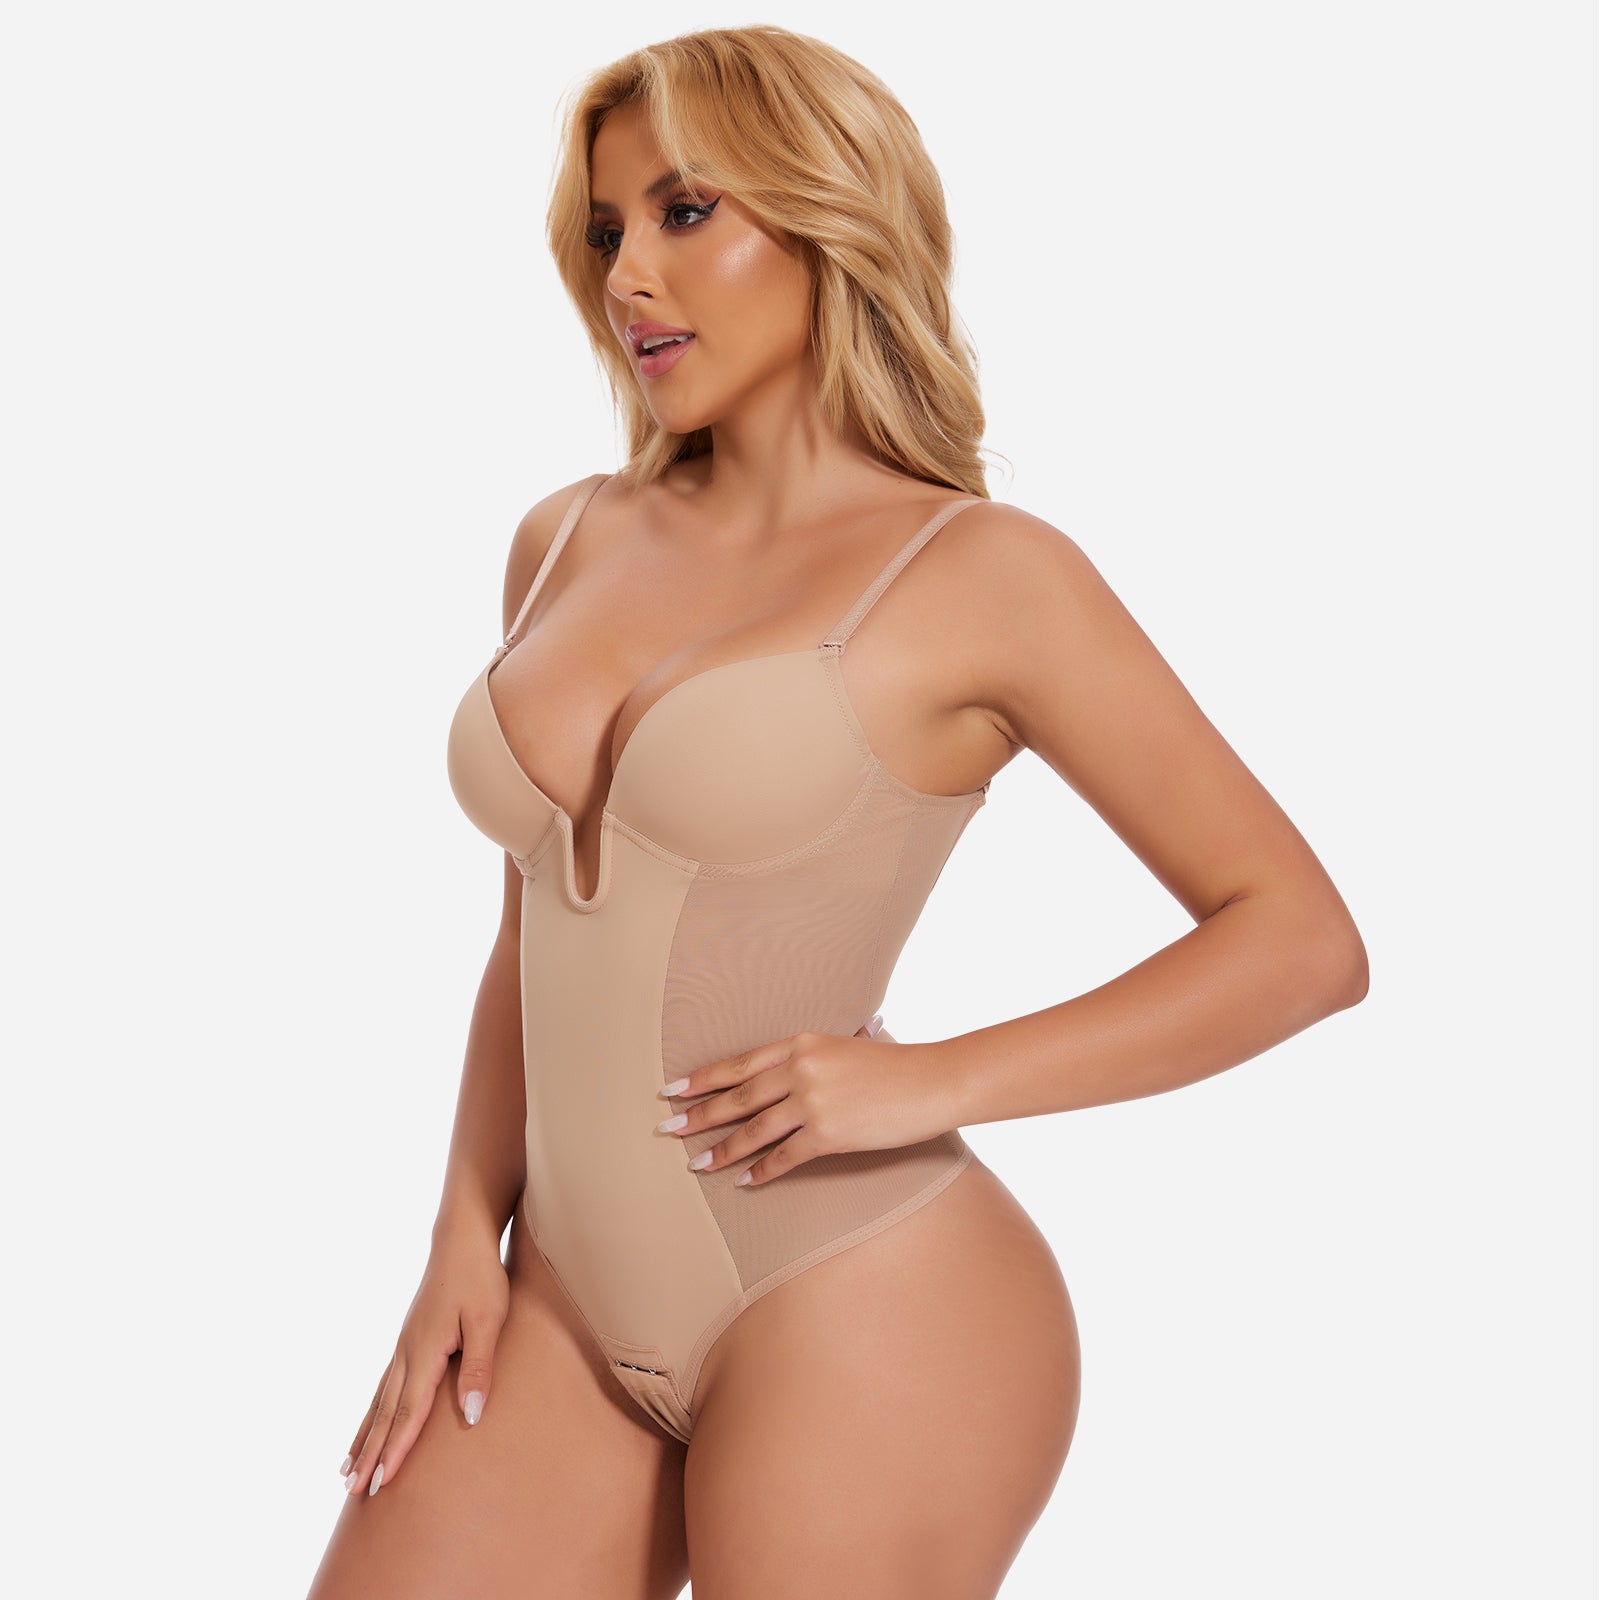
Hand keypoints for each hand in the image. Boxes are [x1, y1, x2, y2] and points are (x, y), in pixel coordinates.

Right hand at [338, 1224, 510, 1497]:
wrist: (461, 1238)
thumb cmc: (480, 1277)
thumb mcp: (488, 1320)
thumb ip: (478, 1367)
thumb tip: (470, 1415)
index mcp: (425, 1351)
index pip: (409, 1412)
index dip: (396, 1450)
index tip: (382, 1484)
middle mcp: (407, 1353)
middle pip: (385, 1413)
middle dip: (370, 1454)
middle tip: (353, 1492)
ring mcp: (404, 1346)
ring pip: (379, 1402)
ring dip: (364, 1437)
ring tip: (346, 1471)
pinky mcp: (408, 1340)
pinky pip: (384, 1386)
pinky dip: (372, 1412)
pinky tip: (368, 1424)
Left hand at [654, 1018, 957, 1187]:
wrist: (933, 1081)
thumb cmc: (896, 1064)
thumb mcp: (848, 1045)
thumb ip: (817, 1054)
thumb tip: (795, 1062)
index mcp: (801, 1042)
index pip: (740, 1063)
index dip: (703, 1078)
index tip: (673, 1089)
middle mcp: (800, 1068)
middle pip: (737, 1096)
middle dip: (698, 1114)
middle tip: (666, 1128)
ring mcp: (812, 1101)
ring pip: (754, 1130)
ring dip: (722, 1149)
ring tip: (696, 1164)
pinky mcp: (828, 1134)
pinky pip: (784, 1157)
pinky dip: (762, 1171)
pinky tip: (744, 1182)